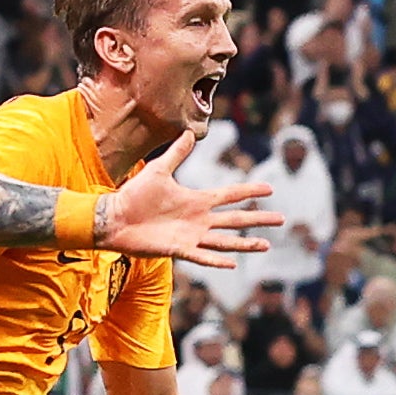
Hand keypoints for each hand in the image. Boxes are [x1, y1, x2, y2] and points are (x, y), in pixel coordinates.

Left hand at [98, 132, 282, 267]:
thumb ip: (177, 153)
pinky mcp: (177, 249)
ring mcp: (189, 235)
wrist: (113, 217)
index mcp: (196, 200)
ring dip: (245, 243)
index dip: (249, 192)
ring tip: (266, 245)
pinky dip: (216, 260)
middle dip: (258, 219)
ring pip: (224, 240)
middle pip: (235, 219)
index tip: (270, 189)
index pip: (230, 195)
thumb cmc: (134, 195)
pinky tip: (233, 263)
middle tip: (281, 219)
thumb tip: (189, 132)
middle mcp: (198, 219)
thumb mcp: (158, 170)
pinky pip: (201, 255)